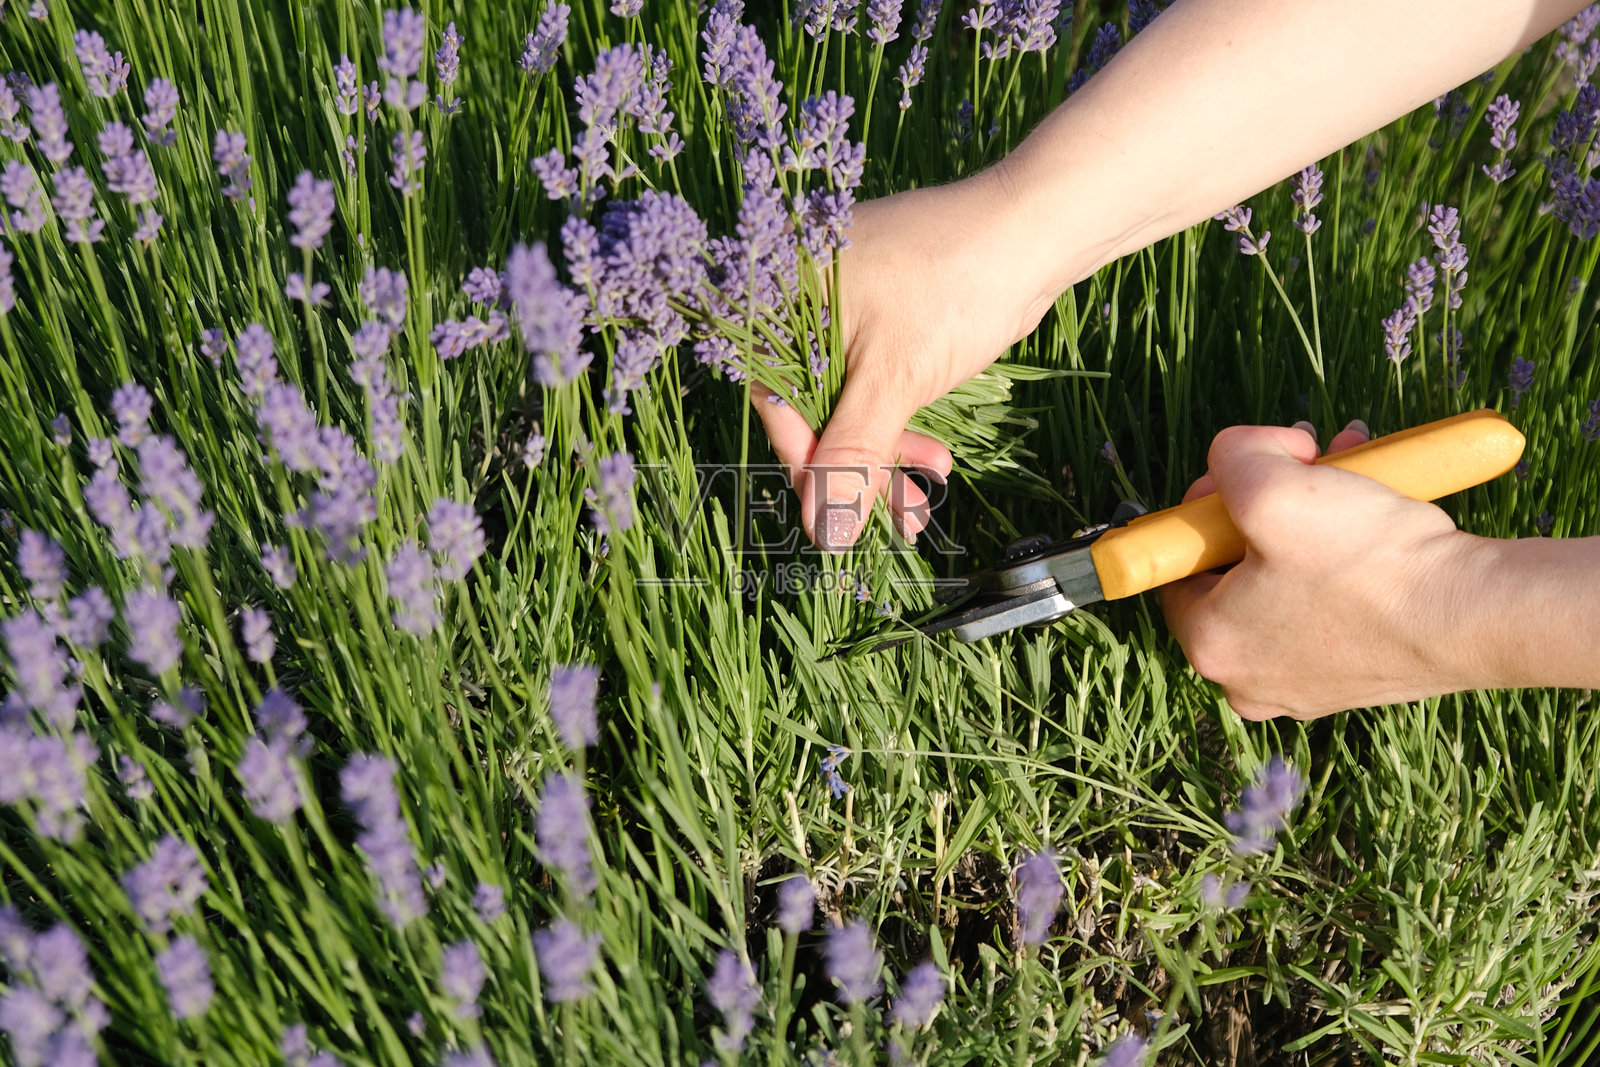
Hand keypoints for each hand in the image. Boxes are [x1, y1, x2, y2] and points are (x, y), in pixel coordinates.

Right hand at [754, 167, 1060, 550]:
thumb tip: (825, 531)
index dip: (804, 459)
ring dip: (884, 456)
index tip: (835, 510)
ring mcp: (844, 310)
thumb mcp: (895, 379)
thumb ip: (852, 456)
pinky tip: (933, 462)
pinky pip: (875, 388)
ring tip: (925, 496)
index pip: (772, 398)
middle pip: (810, 408)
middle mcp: (803, 301)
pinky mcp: (883, 321)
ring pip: (848, 404)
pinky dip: (900, 427)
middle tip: (895, 513)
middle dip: (855, 467)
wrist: (1032, 229)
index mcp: (782, 297)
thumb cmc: (954, 285)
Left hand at [1158, 420, 1486, 718]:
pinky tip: (1379, 509)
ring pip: (1289, 577)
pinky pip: (1334, 603)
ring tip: (1351, 469)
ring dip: (1314, 516)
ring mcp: (1307, 684)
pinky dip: (1349, 553)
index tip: (1246, 474)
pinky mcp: (1359, 677)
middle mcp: (1250, 678)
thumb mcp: (1270, 485)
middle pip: (1236, 568)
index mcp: (1210, 645)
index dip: (1206, 505)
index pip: (1177, 563)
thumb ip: (1230, 457)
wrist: (1478, 615)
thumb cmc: (1368, 561)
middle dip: (1268, 503)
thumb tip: (1239, 454)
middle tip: (1302, 464)